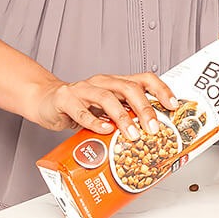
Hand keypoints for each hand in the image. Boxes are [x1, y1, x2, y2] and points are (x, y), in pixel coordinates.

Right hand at [30, 72, 177, 140]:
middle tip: (153, 128)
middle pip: (129, 88)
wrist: (45, 101)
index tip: (172, 106)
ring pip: (107, 97)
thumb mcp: (105, 110)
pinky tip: (104, 130)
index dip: (160, 89)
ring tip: (132, 134)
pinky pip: (81, 110)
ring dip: (122, 117)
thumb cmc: (80, 107)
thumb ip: (123, 117)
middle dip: (144, 108)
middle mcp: (102, 82)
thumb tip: (151, 137)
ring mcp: (83, 89)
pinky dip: (95, 121)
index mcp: (115, 83)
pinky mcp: (65, 99)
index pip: (143, 79)